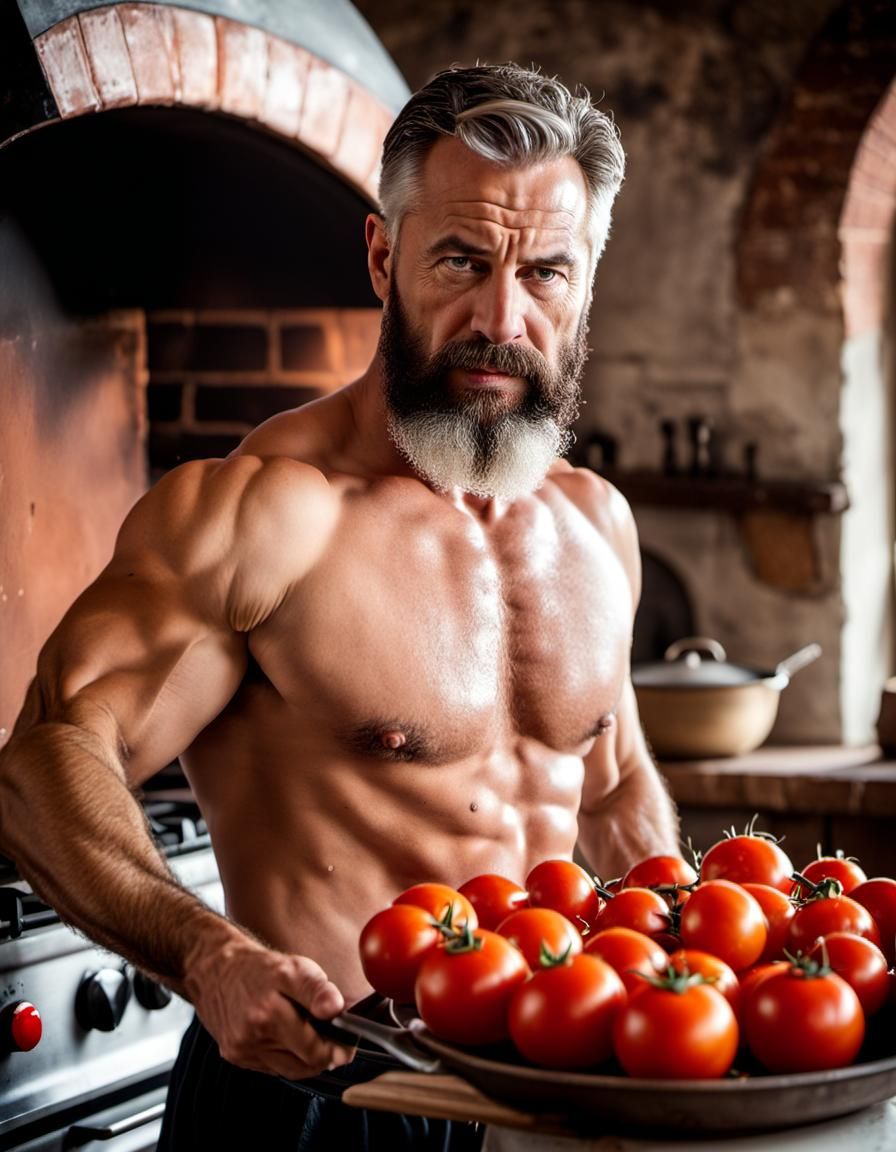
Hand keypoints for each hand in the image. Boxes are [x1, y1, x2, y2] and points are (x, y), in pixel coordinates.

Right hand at [183, 930, 355, 1078]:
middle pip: (305, 1065)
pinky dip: (285, 1057)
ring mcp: (242, 1049)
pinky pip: (271, 1068)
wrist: (214, 970)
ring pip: (289, 1070)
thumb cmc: (259, 967)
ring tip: (312, 1036)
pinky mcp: (234, 1056)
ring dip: (306, 1058)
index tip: (348, 1042)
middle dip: (324, 1054)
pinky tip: (287, 1038)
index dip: (337, 1049)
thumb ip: (318, 989)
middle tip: (335, 1039)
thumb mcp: (294, 966)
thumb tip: (336, 1009)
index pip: (315, 1051)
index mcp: (270, 1012)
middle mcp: (253, 1035)